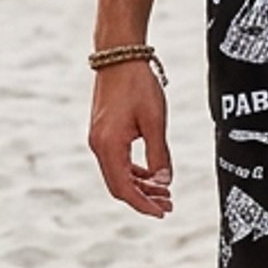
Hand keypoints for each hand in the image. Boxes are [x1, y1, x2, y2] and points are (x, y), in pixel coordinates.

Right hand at [89, 63, 172, 216]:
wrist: (120, 55)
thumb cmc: (138, 84)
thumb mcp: (155, 121)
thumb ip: (159, 154)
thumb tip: (165, 182)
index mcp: (109, 146)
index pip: (124, 188)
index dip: (143, 204)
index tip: (162, 213)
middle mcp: (99, 145)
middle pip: (119, 185)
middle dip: (143, 198)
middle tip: (168, 205)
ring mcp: (99, 138)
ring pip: (118, 174)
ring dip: (140, 185)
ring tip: (164, 192)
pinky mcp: (103, 131)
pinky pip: (117, 160)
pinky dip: (134, 170)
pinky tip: (152, 174)